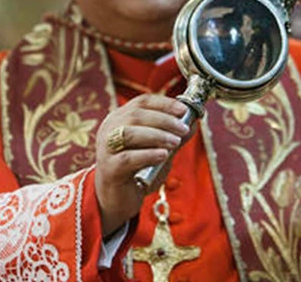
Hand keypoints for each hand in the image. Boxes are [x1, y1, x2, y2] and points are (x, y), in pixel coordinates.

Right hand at [94, 94, 191, 235]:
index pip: (141, 102)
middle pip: (135, 115)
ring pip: (130, 133)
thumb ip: (173, 136)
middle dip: (164, 120)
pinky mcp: (109, 169)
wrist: (116, 199)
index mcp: (120, 119)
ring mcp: (106, 149)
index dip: (164, 103)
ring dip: (157, 135)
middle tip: (183, 129)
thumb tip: (194, 123)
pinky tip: (163, 156)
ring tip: (175, 142)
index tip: (184, 109)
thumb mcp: (159, 150)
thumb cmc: (138, 171)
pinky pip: (127, 158)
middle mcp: (110, 129)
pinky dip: (148, 154)